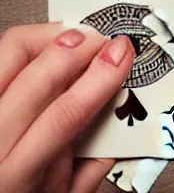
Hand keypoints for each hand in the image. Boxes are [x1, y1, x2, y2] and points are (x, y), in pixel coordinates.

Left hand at [0, 23, 133, 192]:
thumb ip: (93, 160)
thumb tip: (122, 109)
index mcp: (16, 176)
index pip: (63, 117)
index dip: (99, 78)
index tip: (121, 55)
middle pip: (35, 78)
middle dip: (77, 48)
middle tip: (101, 40)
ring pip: (9, 53)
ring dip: (48, 37)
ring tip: (75, 37)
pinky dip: (28, 45)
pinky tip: (48, 47)